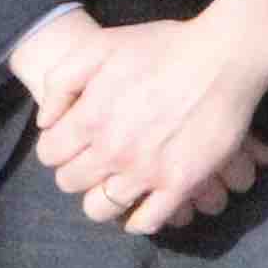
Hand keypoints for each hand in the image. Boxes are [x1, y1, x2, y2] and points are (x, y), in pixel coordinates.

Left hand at [29, 0, 267, 236]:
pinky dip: (137, 221)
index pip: (49, 154)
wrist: (221, 58)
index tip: (71, 142)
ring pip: (101, 208)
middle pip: (70, 182)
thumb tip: (46, 123)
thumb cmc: (160, 47)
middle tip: (91, 161)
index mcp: (89, 118)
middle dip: (75, 171)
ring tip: (112, 184)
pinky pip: (148, 221)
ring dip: (101, 198)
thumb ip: (61, 83)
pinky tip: (138, 207)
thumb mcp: (98, 47)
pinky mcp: (181, 184)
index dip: (56, 148)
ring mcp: (147, 171)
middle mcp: (112, 150)